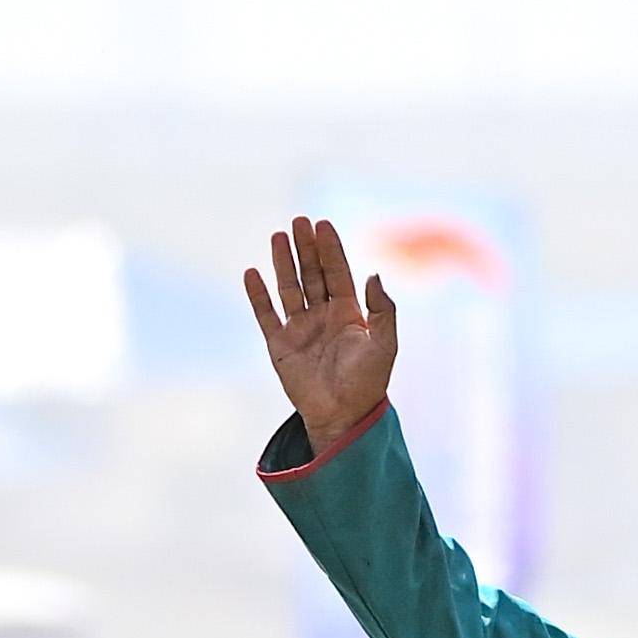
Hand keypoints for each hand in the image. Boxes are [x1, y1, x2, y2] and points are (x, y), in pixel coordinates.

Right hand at [243, 214, 398, 458]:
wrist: (343, 416)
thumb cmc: (369, 383)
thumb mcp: (385, 344)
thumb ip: (384, 309)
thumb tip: (373, 274)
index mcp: (349, 314)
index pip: (337, 273)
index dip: (330, 249)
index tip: (322, 224)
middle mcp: (323, 317)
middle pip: (312, 274)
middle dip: (306, 248)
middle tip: (299, 221)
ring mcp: (300, 330)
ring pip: (289, 288)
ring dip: (283, 262)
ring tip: (277, 236)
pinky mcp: (280, 346)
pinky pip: (266, 315)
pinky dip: (258, 295)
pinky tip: (252, 273)